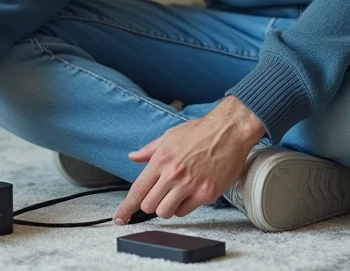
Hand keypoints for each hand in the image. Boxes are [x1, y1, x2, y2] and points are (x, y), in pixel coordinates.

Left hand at [114, 96, 265, 223]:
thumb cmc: (201, 132)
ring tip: (175, 195)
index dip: (126, 207)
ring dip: (167, 208)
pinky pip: (185, 211)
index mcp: (161, 160)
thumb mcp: (170, 136)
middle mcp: (173, 174)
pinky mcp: (205, 193)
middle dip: (151, 204)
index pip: (137, 190)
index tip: (120, 217)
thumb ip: (149, 150)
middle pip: (149, 205)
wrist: (229, 131)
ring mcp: (189, 185)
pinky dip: (184, 207)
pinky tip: (189, 194)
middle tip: (159, 196)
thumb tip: (133, 157)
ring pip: (165, 212)